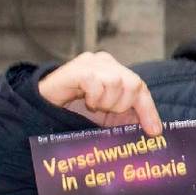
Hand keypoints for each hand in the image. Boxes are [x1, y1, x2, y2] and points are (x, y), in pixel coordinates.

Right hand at [37, 51, 162, 135]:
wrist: (41, 107)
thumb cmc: (74, 110)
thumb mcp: (106, 118)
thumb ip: (127, 118)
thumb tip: (152, 130)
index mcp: (116, 71)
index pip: (140, 87)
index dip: (149, 110)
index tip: (154, 132)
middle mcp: (106, 62)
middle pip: (133, 83)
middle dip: (123, 105)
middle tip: (107, 112)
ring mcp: (92, 62)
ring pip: (117, 82)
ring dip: (106, 102)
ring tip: (93, 106)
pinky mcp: (78, 67)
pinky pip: (97, 83)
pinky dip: (94, 97)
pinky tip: (85, 101)